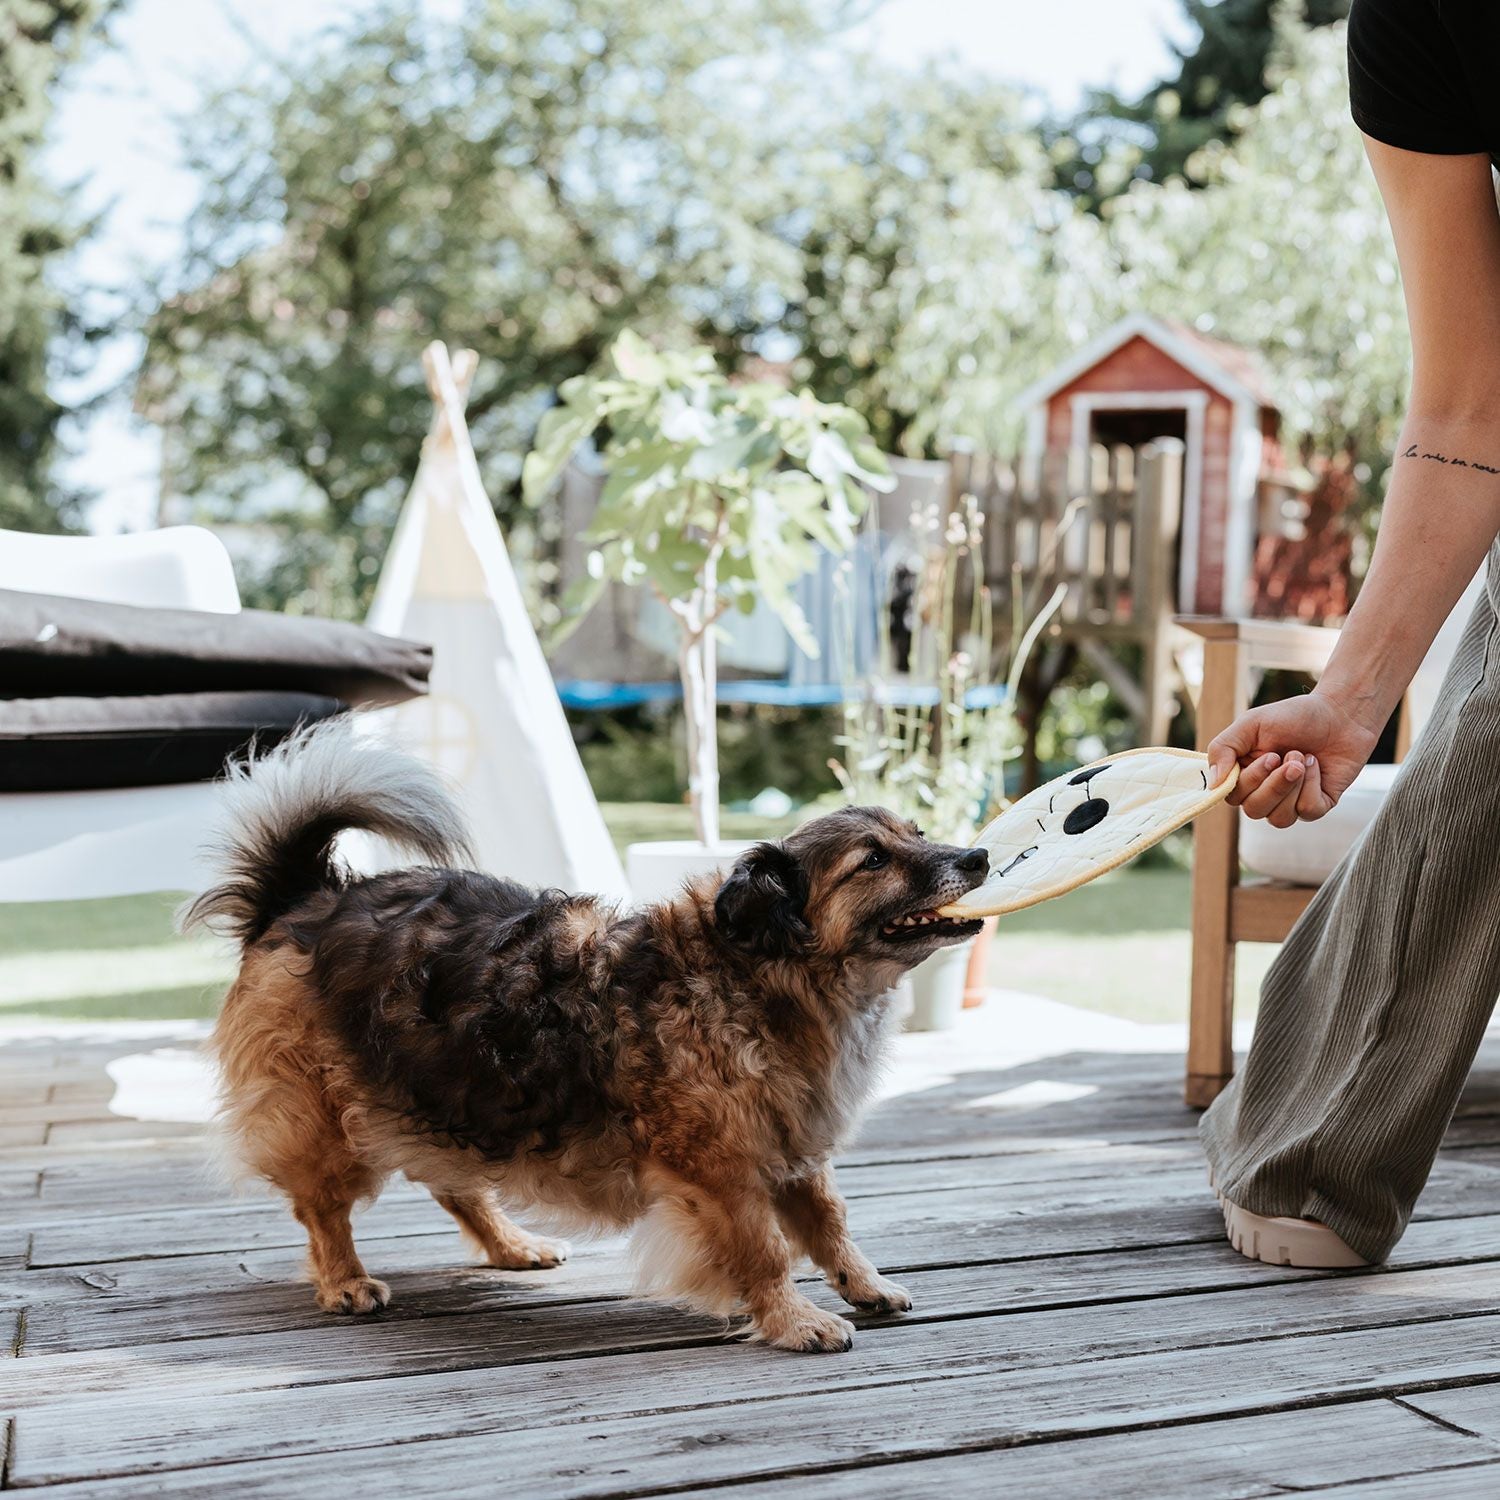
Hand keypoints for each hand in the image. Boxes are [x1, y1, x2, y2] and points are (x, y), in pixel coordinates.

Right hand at [1207, 690, 1380, 825]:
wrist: (1340, 714)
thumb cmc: (1294, 716)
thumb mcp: (1251, 724)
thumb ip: (1223, 749)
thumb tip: (1213, 783)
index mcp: (1243, 774)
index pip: (1231, 796)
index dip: (1249, 782)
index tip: (1269, 755)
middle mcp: (1264, 792)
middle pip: (1254, 810)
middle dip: (1274, 784)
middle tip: (1289, 755)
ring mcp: (1290, 801)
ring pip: (1279, 818)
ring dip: (1292, 786)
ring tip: (1303, 758)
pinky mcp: (1317, 805)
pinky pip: (1307, 811)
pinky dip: (1313, 786)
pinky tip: (1316, 765)